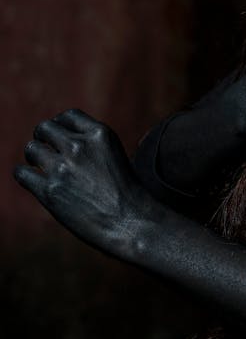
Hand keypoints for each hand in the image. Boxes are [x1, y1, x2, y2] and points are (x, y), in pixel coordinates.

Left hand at [15, 109, 159, 258]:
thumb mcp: (114, 154)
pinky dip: (25, 175)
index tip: (59, 137)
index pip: (68, 116)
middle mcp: (79, 146)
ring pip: (31, 149)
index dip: (60, 125)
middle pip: (44, 128)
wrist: (130, 222)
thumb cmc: (126, 192)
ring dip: (34, 157)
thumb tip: (61, 141)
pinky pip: (22, 173)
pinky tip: (33, 181)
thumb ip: (91, 143)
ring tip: (41, 168)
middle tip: (46, 152)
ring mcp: (63, 168)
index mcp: (99, 134)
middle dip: (43, 138)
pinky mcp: (50, 191)